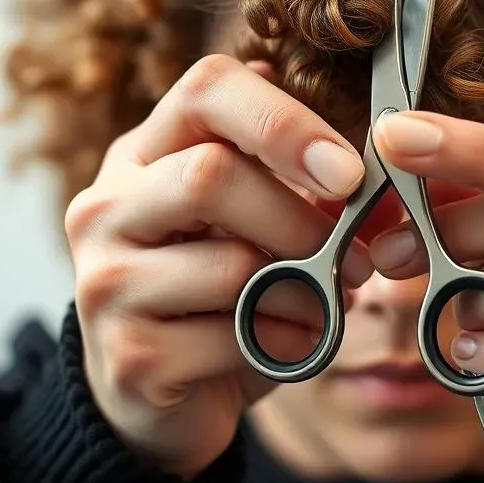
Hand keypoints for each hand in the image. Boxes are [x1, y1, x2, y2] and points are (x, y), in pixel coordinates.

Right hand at [66, 54, 371, 479]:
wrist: (160, 393)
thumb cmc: (221, 290)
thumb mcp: (260, 222)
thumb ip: (307, 186)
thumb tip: (378, 172)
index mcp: (145, 152)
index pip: (206, 89)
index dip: (286, 120)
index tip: (348, 172)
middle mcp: (108, 205)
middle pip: (211, 174)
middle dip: (300, 218)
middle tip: (354, 257)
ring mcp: (105, 281)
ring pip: (233, 264)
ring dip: (304, 292)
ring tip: (319, 308)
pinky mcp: (126, 355)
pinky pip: (233, 336)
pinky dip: (284, 342)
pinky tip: (285, 344)